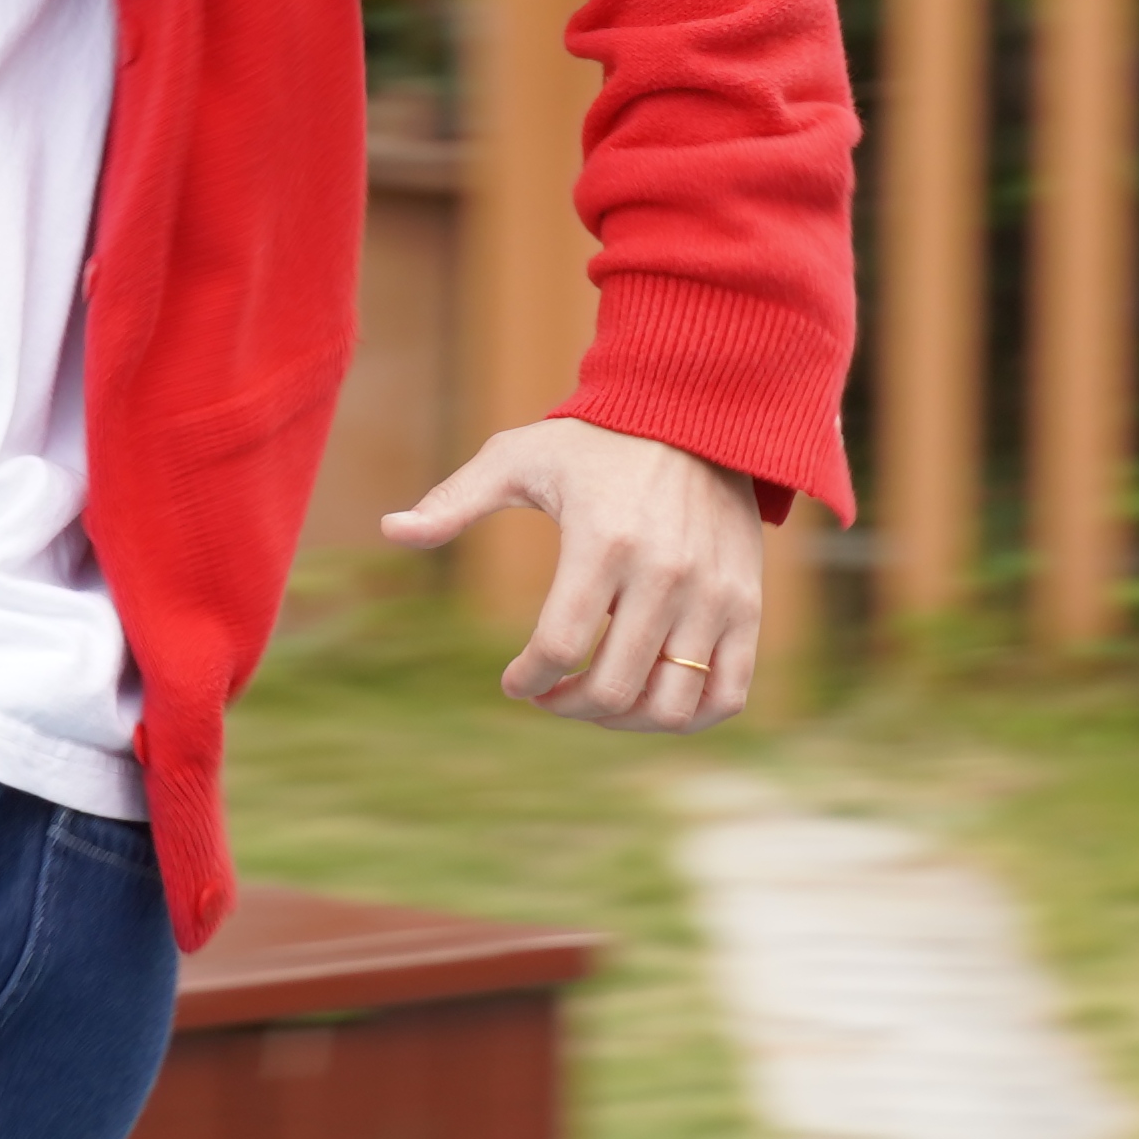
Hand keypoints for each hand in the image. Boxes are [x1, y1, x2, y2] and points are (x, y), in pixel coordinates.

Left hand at [382, 415, 769, 729]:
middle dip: (569, 708)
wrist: (696, 416)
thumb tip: (392, 529)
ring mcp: (713, 596)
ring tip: (594, 703)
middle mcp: (664, 576)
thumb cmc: (594, 442)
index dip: (528, 681)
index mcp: (600, 543)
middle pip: (614, 687)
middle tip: (549, 697)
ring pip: (673, 704)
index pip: (558, 646)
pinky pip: (731, 693)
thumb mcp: (517, 458)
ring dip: (625, 722)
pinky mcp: (747, 606)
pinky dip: (691, 718)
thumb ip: (455, 500)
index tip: (514, 684)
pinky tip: (651, 704)